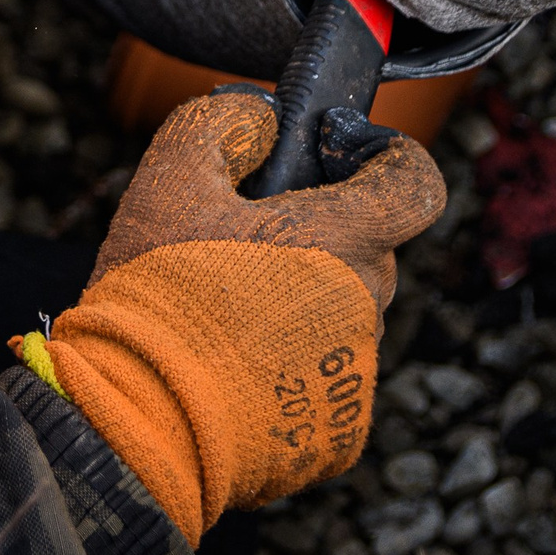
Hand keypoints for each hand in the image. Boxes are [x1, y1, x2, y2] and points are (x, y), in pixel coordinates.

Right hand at [20, 88, 443, 541]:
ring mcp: (355, 376)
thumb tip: (263, 121)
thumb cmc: (158, 295)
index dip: (389, 158)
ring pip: (342, 315)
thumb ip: (223, 124)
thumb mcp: (171, 178)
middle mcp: (367, 308)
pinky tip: (229, 367)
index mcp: (345, 240)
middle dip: (318, 236)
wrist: (139, 420)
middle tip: (242, 244)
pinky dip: (288, 366)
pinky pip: (324, 378)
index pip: (417, 183)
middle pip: (366, 250)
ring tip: (223, 314)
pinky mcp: (338, 433)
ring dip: (300, 303)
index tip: (343, 155)